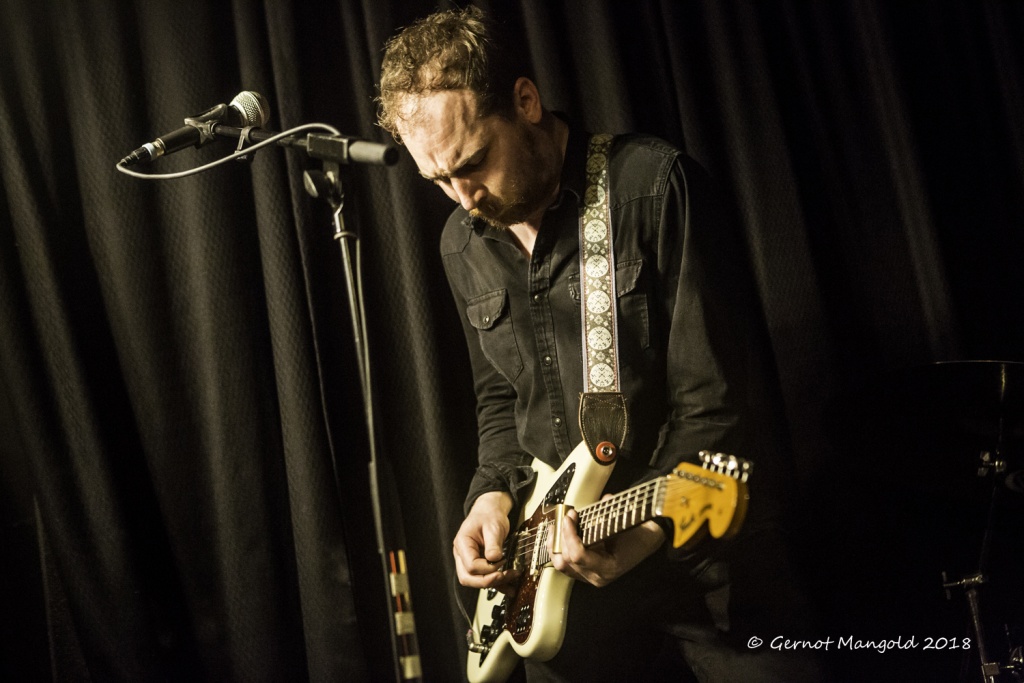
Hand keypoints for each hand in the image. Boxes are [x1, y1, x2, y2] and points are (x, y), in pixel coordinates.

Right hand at [453, 491, 519, 592]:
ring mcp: (468, 561)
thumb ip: (493, 543)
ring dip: (493, 584)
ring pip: (475, 581)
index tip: (502, 560)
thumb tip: (495, 560)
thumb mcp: (493, 526)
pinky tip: (509, 586)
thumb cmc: (489, 515)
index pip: (471, 565)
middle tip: (504, 576)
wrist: (490, 511)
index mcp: (462, 544)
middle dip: (487, 581)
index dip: (487, 568)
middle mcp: (462, 555)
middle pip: (467, 578)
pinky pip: (484, 578)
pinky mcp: (478, 564)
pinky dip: (496, 584)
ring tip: (511, 579)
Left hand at [549, 500, 665, 587]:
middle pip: (566, 560)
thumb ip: (613, 512)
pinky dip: (559, 549)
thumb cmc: (640, 533)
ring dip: (556, 544)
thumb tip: (603, 500)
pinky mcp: (585, 572)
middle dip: (561, 536)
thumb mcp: (628, 522)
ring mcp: (590, 577)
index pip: (579, 555)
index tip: (569, 516)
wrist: (648, 541)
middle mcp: (597, 577)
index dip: (570, 534)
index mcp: (608, 567)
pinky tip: (559, 536)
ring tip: (558, 526)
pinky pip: (566, 564)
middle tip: (563, 517)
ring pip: (562, 564)